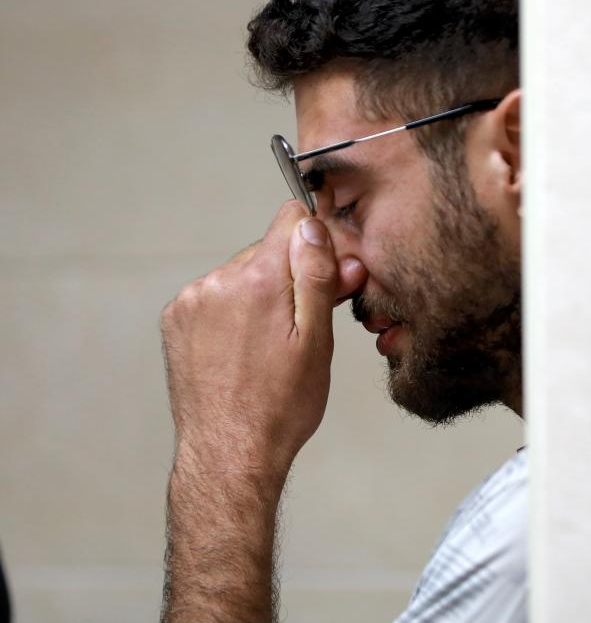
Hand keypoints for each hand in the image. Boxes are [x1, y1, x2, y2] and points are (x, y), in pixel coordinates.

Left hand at [160, 200, 362, 478]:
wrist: (229, 455)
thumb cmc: (281, 408)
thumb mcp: (318, 342)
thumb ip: (316, 277)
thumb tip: (313, 227)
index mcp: (259, 281)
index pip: (293, 220)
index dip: (318, 244)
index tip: (328, 276)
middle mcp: (218, 281)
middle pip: (269, 250)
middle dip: (292, 276)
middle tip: (305, 324)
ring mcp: (191, 301)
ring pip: (242, 274)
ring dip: (261, 295)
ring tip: (270, 345)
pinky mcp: (176, 320)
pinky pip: (216, 295)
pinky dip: (233, 312)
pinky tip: (244, 349)